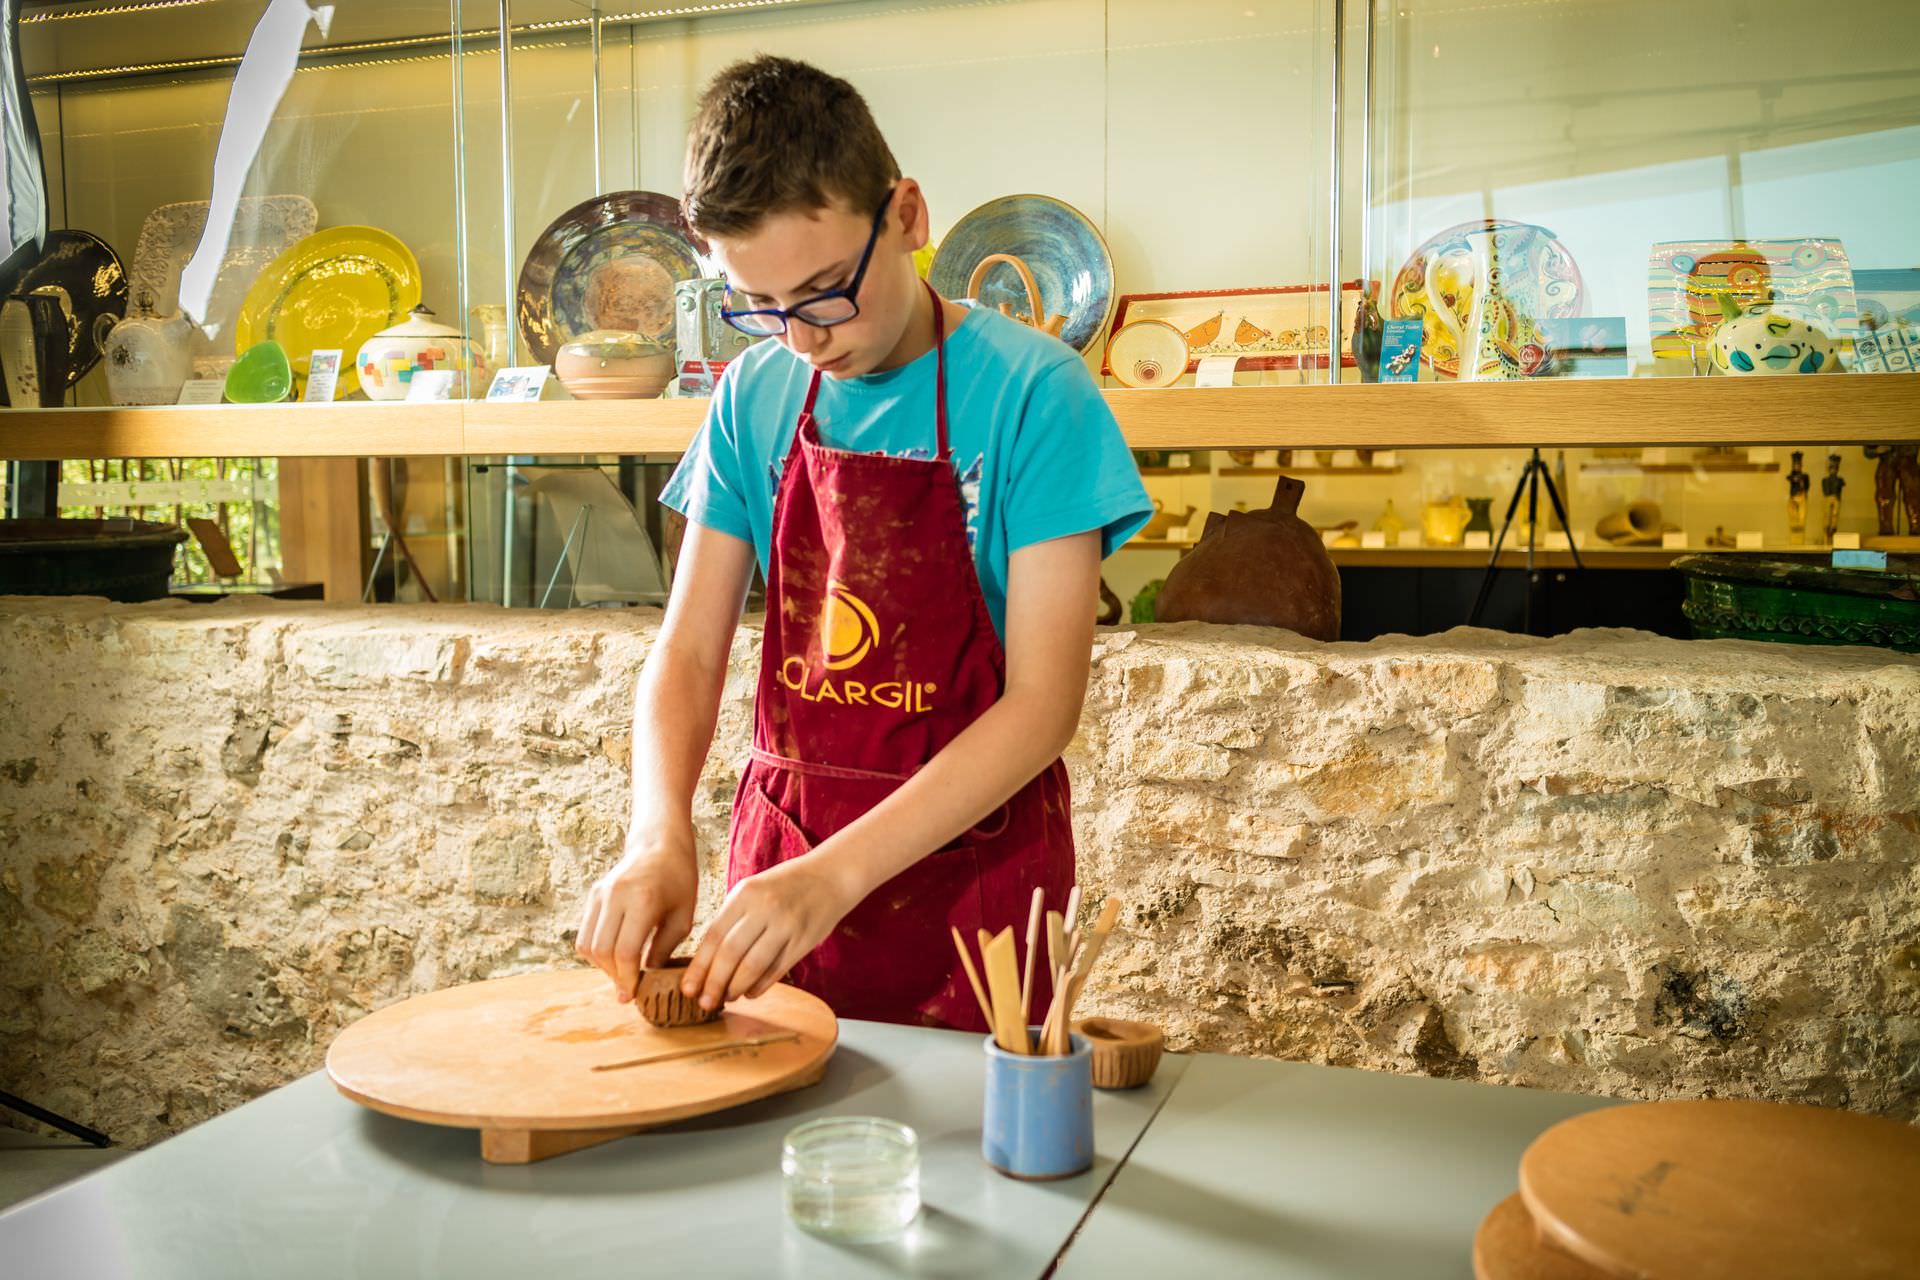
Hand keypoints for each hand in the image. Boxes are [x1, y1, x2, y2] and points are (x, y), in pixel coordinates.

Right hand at [575, 824, 697, 1003]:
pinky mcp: (593, 895)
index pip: (625, 951)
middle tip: (629, 989)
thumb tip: (647, 982)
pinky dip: (596, 951)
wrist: (661, 844)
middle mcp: (615, 896)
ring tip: (622, 973)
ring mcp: (600, 894)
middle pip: (602, 951)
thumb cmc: (679, 880)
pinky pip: (585, 933)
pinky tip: (615, 956)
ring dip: (602, 966)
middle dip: (614, 976)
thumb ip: (663, 950)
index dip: (628, 979)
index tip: (635, 994)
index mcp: (642, 900)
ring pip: (587, 944)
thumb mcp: (682, 918)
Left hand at [683, 855, 860, 1009]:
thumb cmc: (785, 885)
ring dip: (736, 988)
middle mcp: (765, 908)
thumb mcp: (753, 889)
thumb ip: (732, 918)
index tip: (687, 988)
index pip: (714, 935)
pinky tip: (749, 993)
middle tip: (703, 1003)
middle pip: (731, 953)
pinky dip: (760, 986)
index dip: (699, 966)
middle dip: (714, 983)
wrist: (831, 876)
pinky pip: (777, 970)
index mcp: (745, 893)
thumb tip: (706, 960)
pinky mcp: (804, 941)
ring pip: (753, 966)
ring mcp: (786, 925)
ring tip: (726, 999)